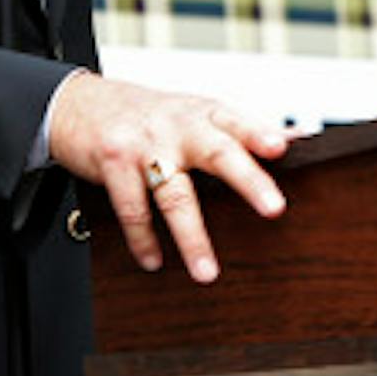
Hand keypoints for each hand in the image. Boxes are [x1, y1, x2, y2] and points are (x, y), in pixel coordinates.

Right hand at [47, 71, 287, 282]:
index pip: (238, 122)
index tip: (281, 148)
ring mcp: (145, 145)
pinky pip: (132, 209)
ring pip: (174, 195)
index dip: (260, 134)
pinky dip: (143, 240)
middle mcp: (178, 126)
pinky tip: (154, 260)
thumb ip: (238, 130)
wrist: (81, 103)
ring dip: (192, 237)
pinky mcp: (114, 163)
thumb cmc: (148, 114)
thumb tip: (294, 139)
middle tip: (273, 208)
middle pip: (218, 153)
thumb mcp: (194, 113)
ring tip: (207, 272)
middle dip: (248, 181)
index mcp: (204, 113)